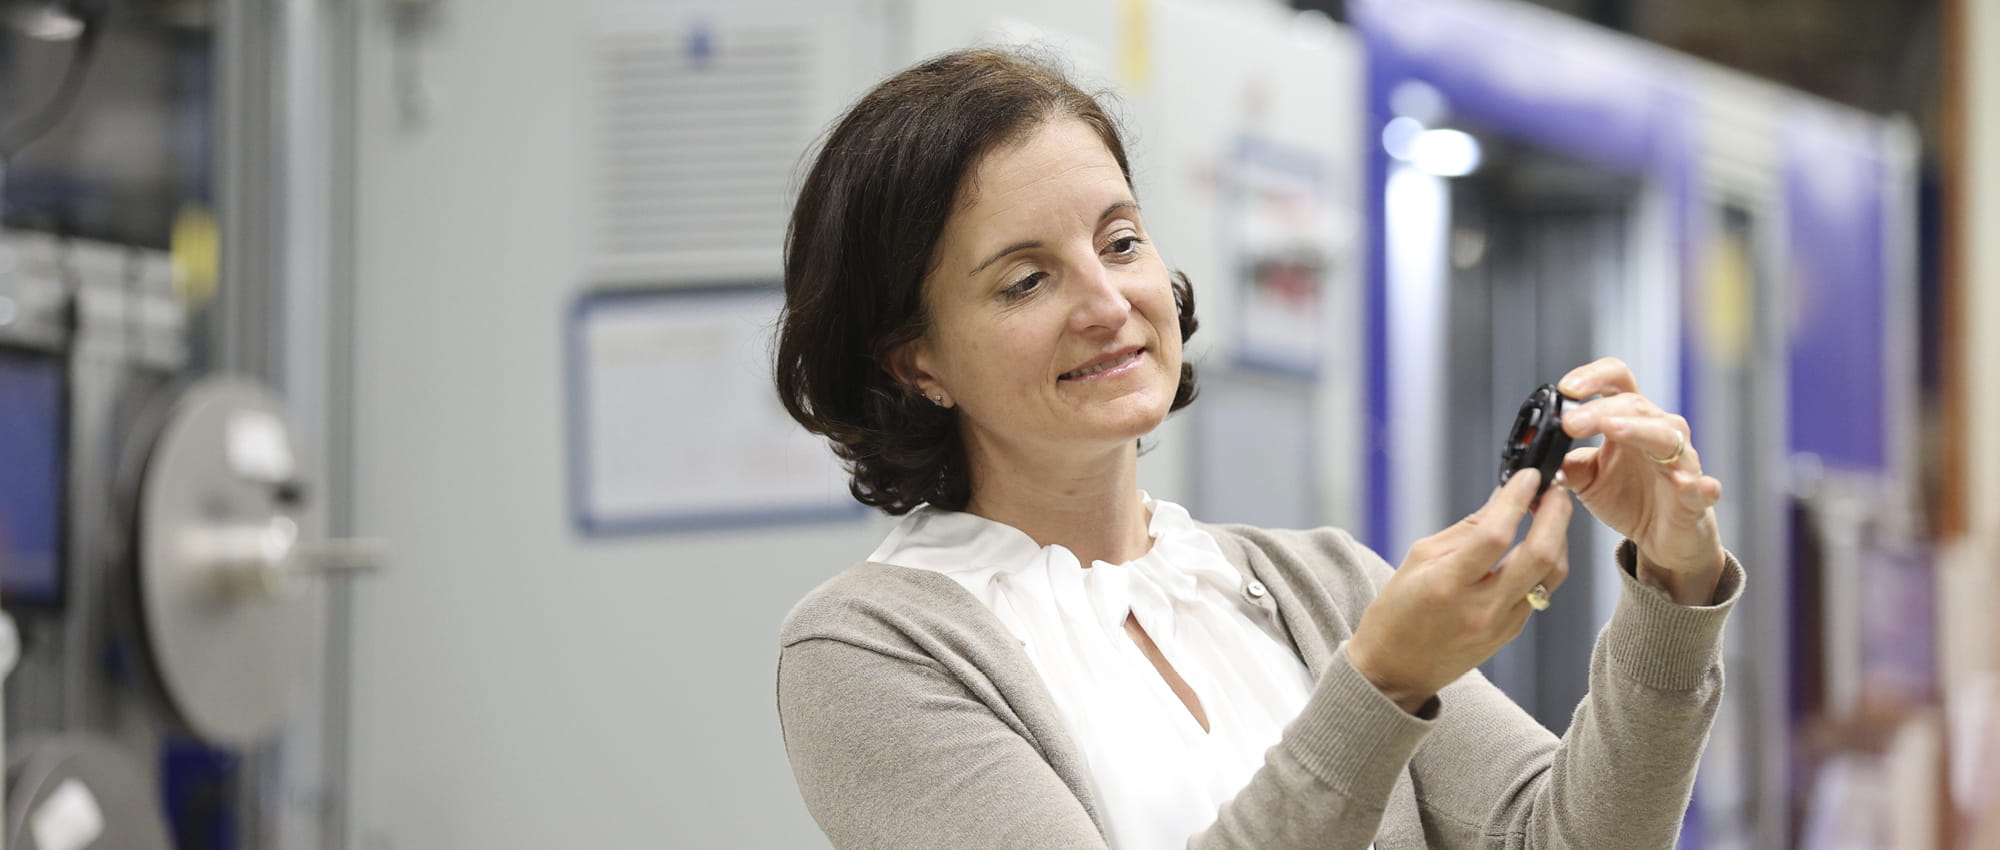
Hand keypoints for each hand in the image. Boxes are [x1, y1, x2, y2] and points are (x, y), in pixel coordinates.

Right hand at [1347, 469, 1572, 712]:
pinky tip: (1537, 544)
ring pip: (1551, 574)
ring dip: (1558, 538)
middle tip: (1554, 490)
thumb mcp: (1417, 560)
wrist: (1395, 672)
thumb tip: (1500, 500)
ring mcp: (1502, 624)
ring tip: (1550, 514)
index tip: (1528, 476)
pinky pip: (1541, 591)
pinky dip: (1545, 562)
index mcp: (1448, 585)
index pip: (1495, 535)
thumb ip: (1463, 531)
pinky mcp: (1511, 633)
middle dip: (1555, 514)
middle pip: (1540, 555)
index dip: (1516, 500)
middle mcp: (1481, 608)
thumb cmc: (1396, 614)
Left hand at [1556, 357, 1725, 605]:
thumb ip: (1563, 463)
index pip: (1616, 381)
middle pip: (1635, 405)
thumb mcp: (1586, 478)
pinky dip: (1699, 486)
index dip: (1593, 378)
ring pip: (1667, 435)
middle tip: (1570, 423)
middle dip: (1600, 411)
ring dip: (1639, 430)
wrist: (1662, 537)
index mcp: (1628, 421)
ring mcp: (1681, 463)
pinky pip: (1702, 489)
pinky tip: (1690, 485)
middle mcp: (1657, 432)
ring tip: (1614, 430)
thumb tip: (1533, 457)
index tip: (1565, 389)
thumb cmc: (1630, 497)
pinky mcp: (1695, 498)